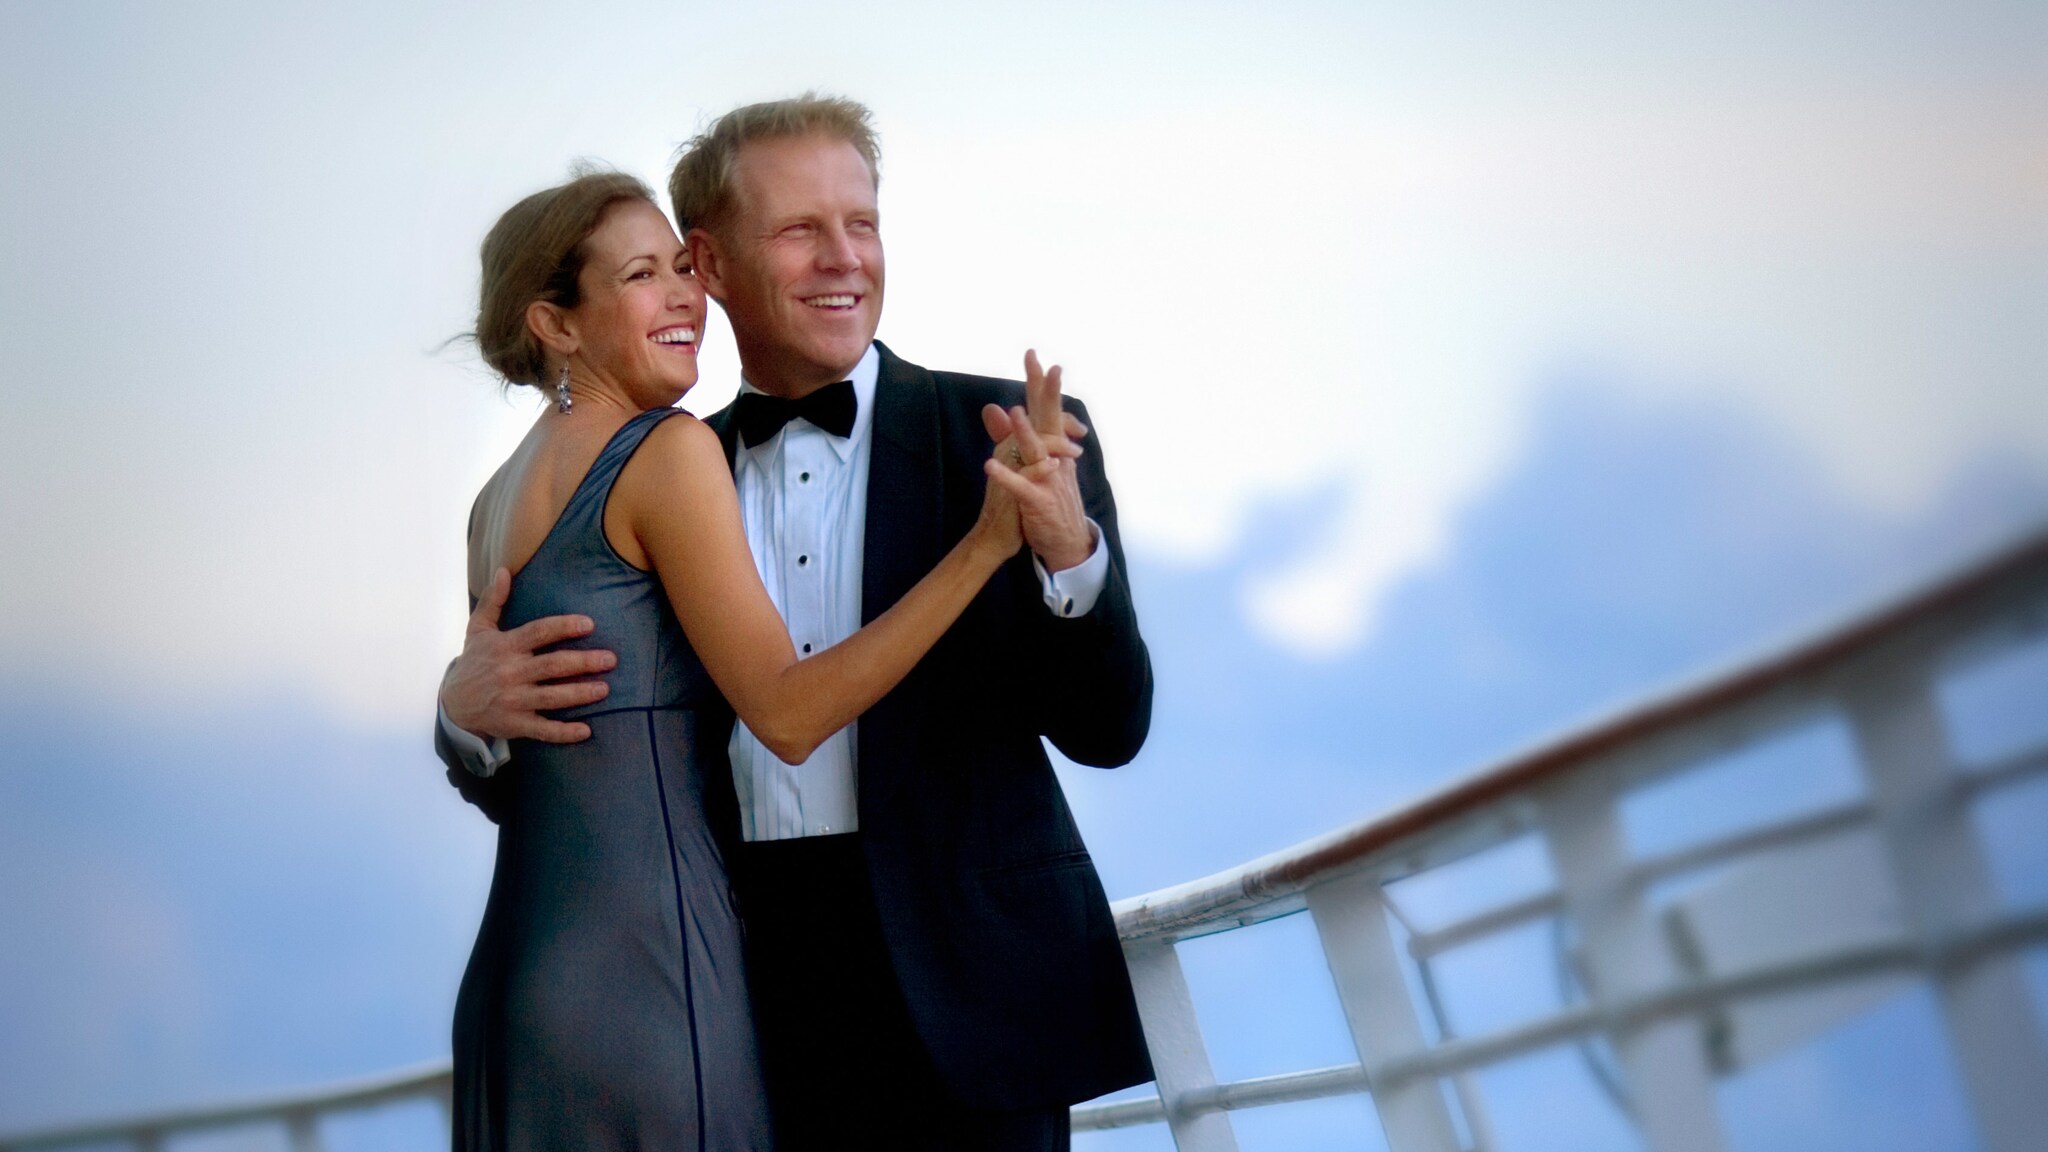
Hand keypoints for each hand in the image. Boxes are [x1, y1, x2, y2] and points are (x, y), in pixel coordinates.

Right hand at [441, 567, 614, 742]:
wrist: (452, 704)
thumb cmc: (473, 662)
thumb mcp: (478, 630)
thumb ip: (493, 601)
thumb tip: (503, 570)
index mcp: (506, 647)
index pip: (538, 633)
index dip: (564, 627)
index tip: (589, 624)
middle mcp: (510, 673)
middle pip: (552, 666)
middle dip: (584, 662)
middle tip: (611, 659)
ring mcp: (513, 700)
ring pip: (552, 697)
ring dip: (580, 694)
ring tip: (604, 689)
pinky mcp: (515, 724)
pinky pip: (543, 729)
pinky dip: (564, 732)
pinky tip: (586, 731)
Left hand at [980, 349, 1095, 571]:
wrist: (1066, 541)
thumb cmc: (1048, 499)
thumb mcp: (1030, 464)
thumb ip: (1008, 435)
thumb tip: (992, 408)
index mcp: (1051, 448)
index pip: (1044, 410)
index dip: (1039, 383)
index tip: (1033, 355)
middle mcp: (1054, 458)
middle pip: (1050, 420)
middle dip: (1048, 393)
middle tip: (1047, 366)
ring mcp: (1049, 480)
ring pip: (1037, 451)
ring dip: (1026, 432)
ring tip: (1015, 411)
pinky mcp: (1039, 502)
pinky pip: (1021, 487)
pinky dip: (1007, 476)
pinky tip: (990, 466)